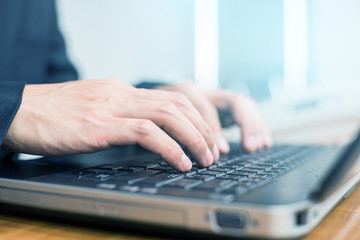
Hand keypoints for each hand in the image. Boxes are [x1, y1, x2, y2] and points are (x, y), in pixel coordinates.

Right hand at [3, 79, 219, 171]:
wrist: (20, 112)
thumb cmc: (55, 114)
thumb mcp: (95, 108)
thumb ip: (121, 114)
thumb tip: (146, 131)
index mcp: (122, 90)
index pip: (171, 97)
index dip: (196, 117)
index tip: (207, 136)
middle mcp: (121, 94)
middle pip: (177, 104)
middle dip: (202, 128)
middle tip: (214, 150)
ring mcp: (112, 108)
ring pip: (167, 115)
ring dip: (193, 137)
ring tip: (205, 158)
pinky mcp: (101, 126)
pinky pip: (146, 132)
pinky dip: (169, 147)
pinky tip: (180, 162)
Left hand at [157, 81, 271, 152]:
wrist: (155, 100)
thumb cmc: (156, 115)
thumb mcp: (157, 122)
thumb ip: (167, 132)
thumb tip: (184, 155)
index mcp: (185, 92)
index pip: (206, 108)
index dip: (215, 129)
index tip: (221, 151)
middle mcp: (205, 91)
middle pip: (233, 100)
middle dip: (246, 124)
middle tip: (250, 147)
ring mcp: (216, 96)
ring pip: (243, 103)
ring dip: (255, 125)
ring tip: (261, 145)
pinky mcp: (223, 105)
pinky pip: (245, 111)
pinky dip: (256, 126)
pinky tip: (264, 141)